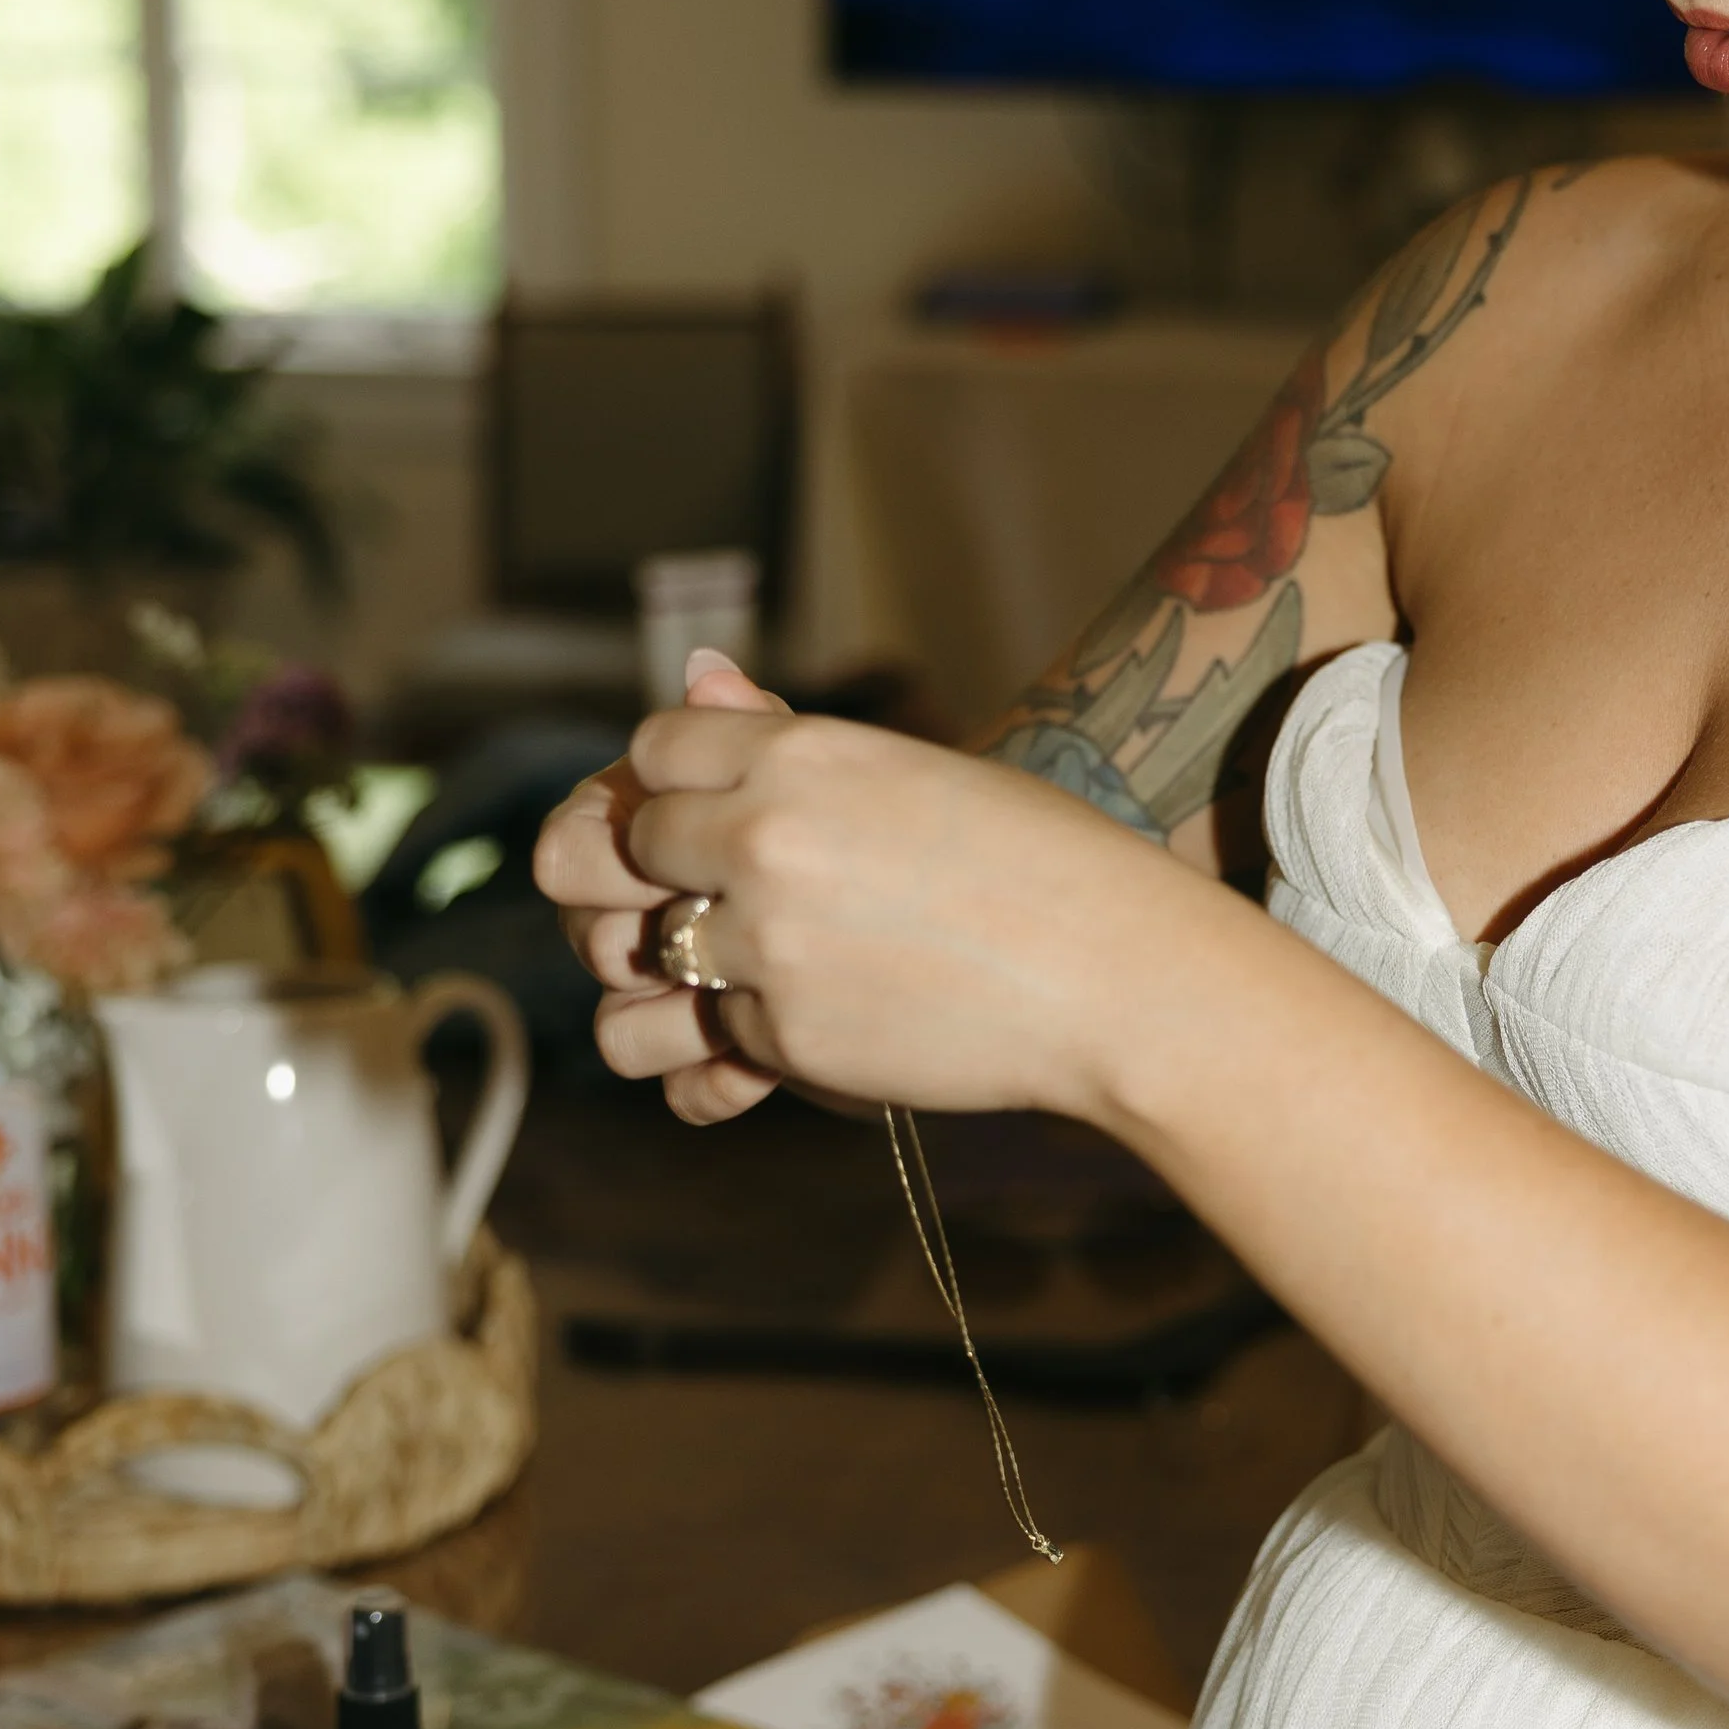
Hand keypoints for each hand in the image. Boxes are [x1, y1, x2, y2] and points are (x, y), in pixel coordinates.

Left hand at [534, 658, 1187, 1125]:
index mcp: (800, 752)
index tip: (704, 815)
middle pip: (611, 850)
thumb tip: (696, 674)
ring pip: (631, 965)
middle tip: (692, 900)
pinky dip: (737, 1054)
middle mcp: (762, 838)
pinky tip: (790, 1040)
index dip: (669, 784)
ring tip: (721, 979)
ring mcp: (765, 943)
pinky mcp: (782, 1037)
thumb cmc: (1041, 862)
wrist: (1117, 978)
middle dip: (636, 876)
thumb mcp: (913, 773)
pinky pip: (702, 1050)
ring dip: (659, 976)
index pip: (652, 749)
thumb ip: (786, 739)